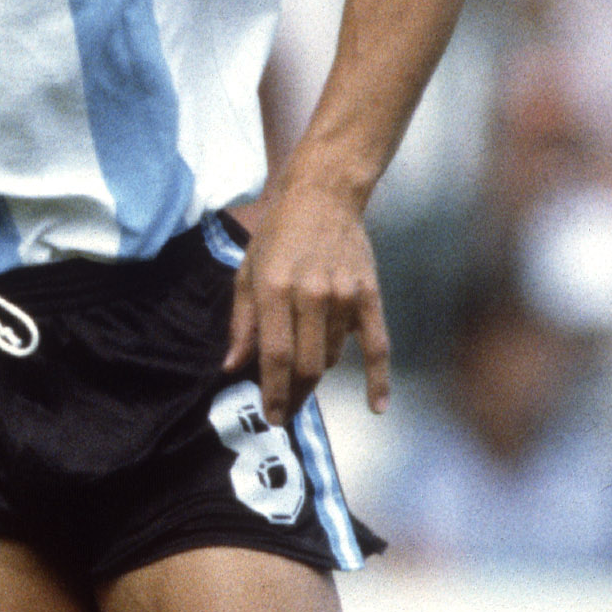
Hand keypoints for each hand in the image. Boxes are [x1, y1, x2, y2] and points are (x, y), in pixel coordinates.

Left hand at [222, 182, 389, 422]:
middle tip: (285, 412)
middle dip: (294, 396)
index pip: (275, 355)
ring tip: (303, 377)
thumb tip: (232, 367)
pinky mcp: (369, 295)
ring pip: (333, 357)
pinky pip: (377, 345)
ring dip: (317, 373)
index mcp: (274, 288)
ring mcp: (344, 296)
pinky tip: (377, 406)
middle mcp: (311, 295)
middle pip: (307, 364)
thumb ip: (242, 323)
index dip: (272, 391)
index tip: (271, 416)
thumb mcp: (247, 272)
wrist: (324, 195)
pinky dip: (378, 379)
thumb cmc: (279, 234)